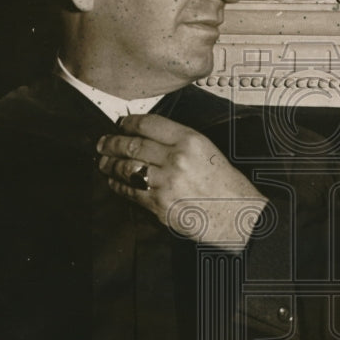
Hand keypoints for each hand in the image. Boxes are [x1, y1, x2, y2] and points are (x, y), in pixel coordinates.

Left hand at [97, 114, 268, 249]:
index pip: (149, 124)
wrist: (236, 215)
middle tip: (103, 143)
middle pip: (133, 145)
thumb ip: (179, 142)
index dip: (129, 123)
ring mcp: (166, 182)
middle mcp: (176, 158)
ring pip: (127, 168)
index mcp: (190, 140)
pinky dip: (118, 186)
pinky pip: (131, 191)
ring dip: (110, 164)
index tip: (120, 124)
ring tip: (103, 162)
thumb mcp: (207, 151)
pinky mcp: (159, 204)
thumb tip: (147, 137)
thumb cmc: (226, 185)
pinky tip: (114, 182)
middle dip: (112, 143)